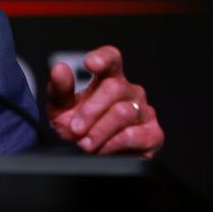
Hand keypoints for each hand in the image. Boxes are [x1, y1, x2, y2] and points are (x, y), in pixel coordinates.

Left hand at [46, 45, 163, 158]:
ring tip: (84, 142)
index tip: (90, 64)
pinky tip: (102, 149)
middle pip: (114, 88)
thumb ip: (60, 87)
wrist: (87, 153)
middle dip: (91, 110)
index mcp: (108, 77)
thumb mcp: (60, 107)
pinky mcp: (153, 134)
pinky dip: (113, 144)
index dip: (103, 58)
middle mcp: (129, 91)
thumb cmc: (76, 123)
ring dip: (100, 130)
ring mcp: (144, 111)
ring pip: (124, 112)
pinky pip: (135, 136)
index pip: (111, 58)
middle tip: (75, 128)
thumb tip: (60, 68)